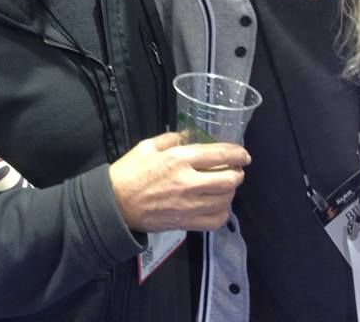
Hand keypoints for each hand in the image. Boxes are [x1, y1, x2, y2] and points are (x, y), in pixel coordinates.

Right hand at [109, 132, 249, 232]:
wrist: (115, 204)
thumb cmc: (129, 172)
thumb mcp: (148, 146)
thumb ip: (172, 138)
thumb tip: (191, 136)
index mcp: (178, 160)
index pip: (218, 155)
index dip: (237, 154)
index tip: (244, 155)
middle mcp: (187, 183)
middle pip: (228, 180)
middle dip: (238, 174)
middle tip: (236, 170)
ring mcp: (188, 206)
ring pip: (225, 201)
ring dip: (231, 192)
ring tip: (227, 187)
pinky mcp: (185, 223)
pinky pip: (215, 221)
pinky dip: (222, 213)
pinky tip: (218, 205)